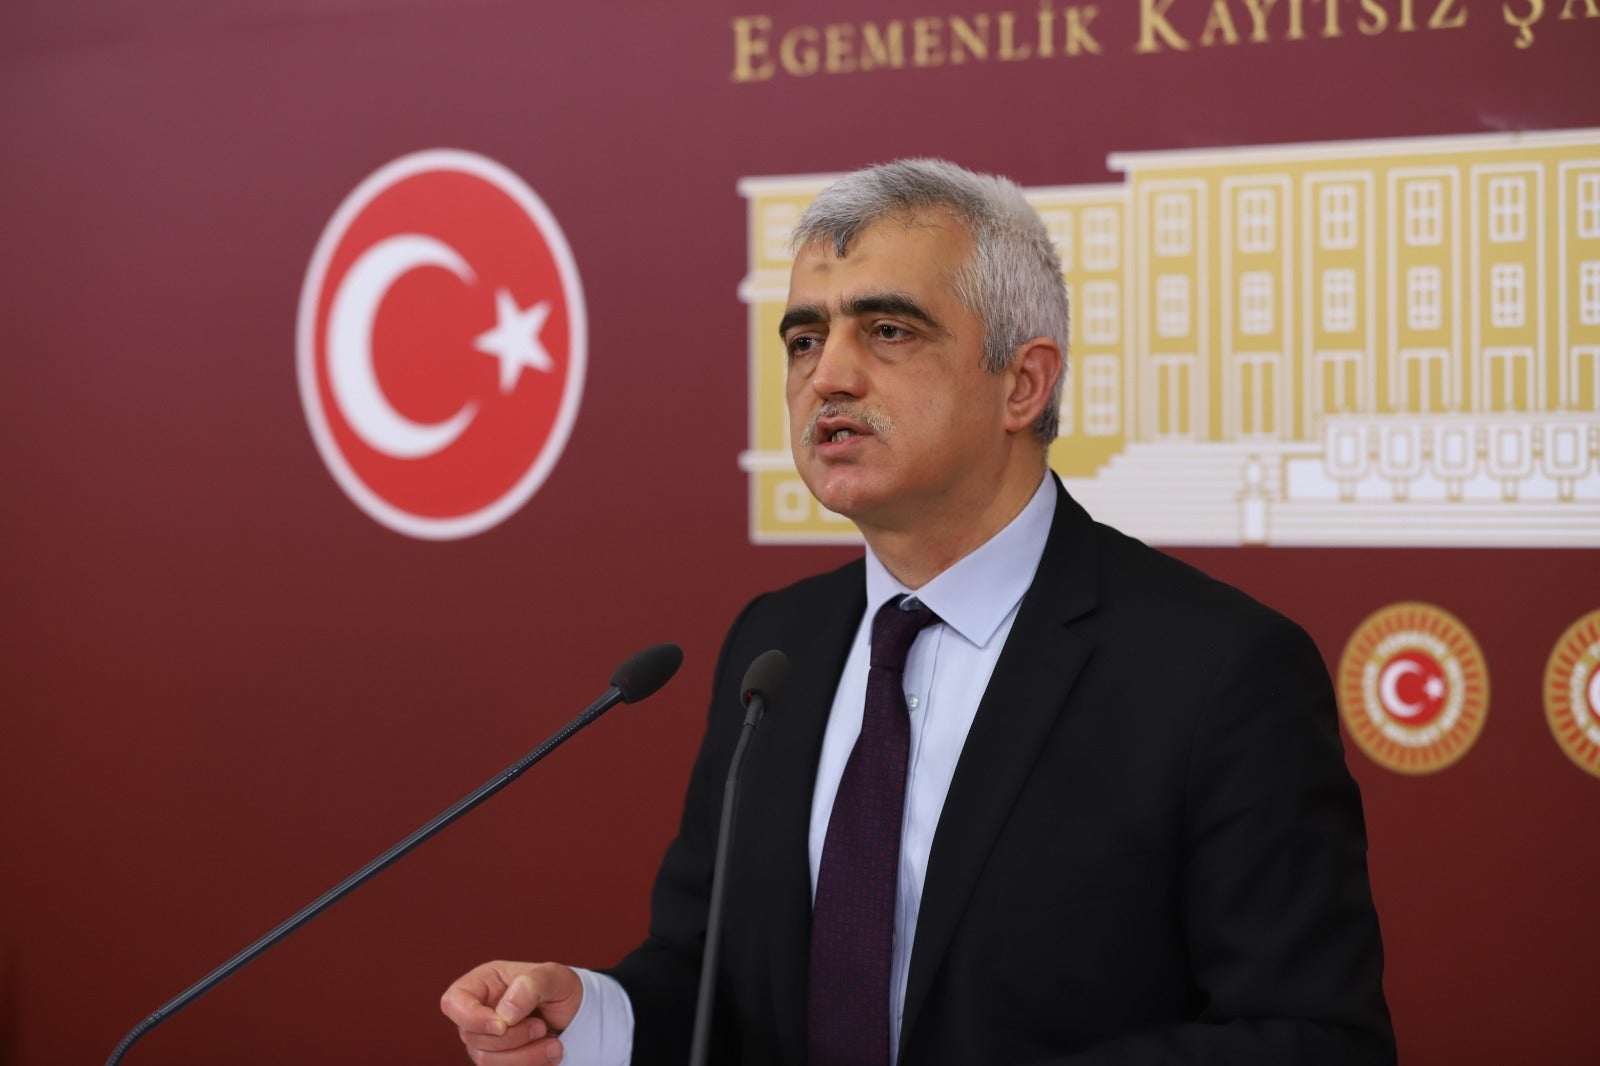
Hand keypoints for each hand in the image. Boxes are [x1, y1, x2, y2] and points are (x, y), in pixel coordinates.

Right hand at [441, 960, 582, 1063]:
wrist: (576, 1014)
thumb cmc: (560, 988)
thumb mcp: (554, 976)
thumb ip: (530, 986)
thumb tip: (504, 1014)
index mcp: (484, 983)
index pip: (453, 1001)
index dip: (470, 1017)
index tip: (502, 1025)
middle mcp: (479, 1012)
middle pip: (471, 1037)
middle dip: (512, 1038)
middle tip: (542, 1027)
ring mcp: (485, 1039)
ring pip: (485, 1060)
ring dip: (524, 1056)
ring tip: (554, 1044)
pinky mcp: (498, 1060)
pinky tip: (548, 1055)